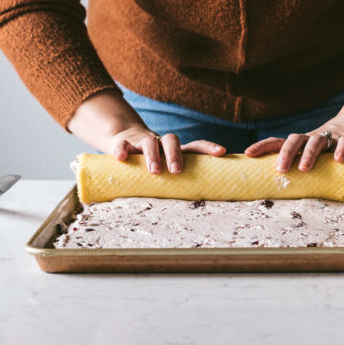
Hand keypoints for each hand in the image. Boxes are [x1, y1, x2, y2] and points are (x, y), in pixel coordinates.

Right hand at [67, 90, 227, 174]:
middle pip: (172, 141)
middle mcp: (161, 143)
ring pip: (149, 142)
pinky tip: (121, 158)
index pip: (195, 145)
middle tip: (177, 171)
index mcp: (176, 149)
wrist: (124, 139)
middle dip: (176, 155)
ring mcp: (142, 141)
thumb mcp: (166, 168)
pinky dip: (122, 150)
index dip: (208, 147)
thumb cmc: (153, 161)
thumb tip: (200, 205)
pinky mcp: (124, 143)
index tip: (221, 152)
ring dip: (153, 155)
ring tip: (155, 171)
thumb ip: (180, 182)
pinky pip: (122, 144)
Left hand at [244, 115, 343, 172]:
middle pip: (295, 140)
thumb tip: (279, 192)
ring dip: (309, 154)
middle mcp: (312, 138)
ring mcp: (330, 137)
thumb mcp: (313, 155)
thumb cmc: (329, 148)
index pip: (278, 142)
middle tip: (280, 170)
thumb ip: (301, 168)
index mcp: (301, 143)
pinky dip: (340, 150)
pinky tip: (337, 159)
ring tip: (304, 168)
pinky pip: (343, 143)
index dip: (263, 146)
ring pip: (316, 141)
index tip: (248, 153)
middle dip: (286, 153)